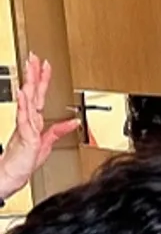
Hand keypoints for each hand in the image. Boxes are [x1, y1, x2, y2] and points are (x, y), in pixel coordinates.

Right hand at [0, 54, 79, 197]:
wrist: (12, 175)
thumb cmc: (25, 162)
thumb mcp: (48, 143)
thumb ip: (59, 130)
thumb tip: (74, 121)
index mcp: (33, 121)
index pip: (39, 95)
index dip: (42, 80)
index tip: (44, 65)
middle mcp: (28, 120)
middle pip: (32, 93)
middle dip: (34, 74)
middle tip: (34, 57)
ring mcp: (25, 126)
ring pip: (28, 101)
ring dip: (30, 84)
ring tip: (30, 69)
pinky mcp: (24, 135)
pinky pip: (24, 118)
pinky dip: (24, 104)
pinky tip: (24, 93)